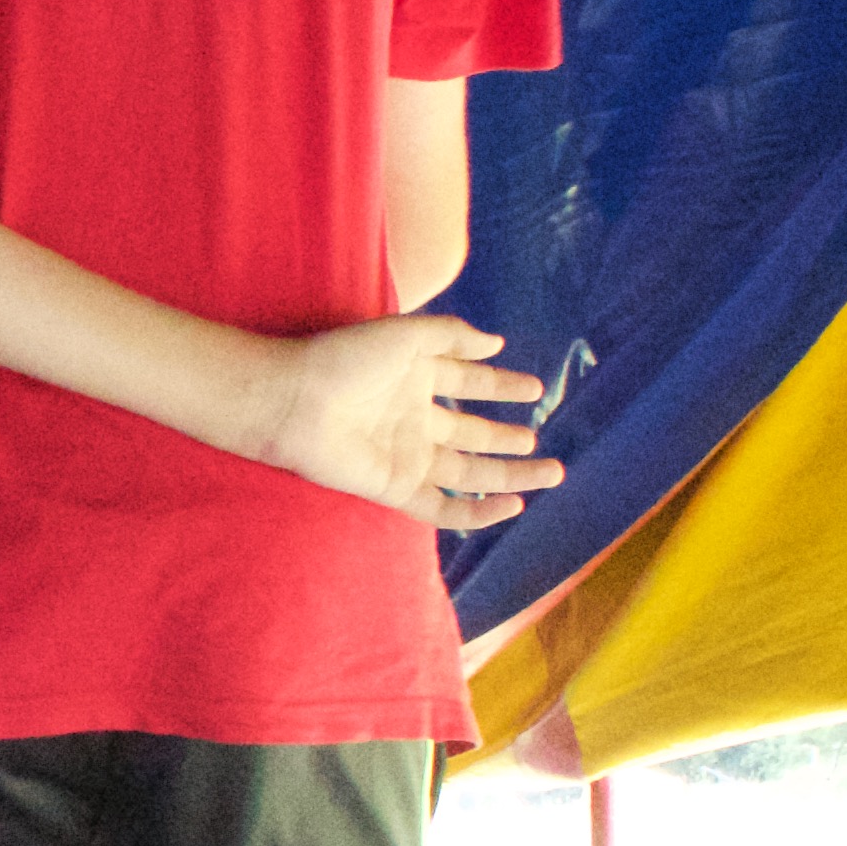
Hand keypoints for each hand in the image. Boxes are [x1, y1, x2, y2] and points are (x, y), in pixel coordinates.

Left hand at [253, 315, 558, 527]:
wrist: (294, 400)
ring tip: (552, 473)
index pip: (471, 384)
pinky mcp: (396, 487)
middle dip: (511, 438)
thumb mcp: (404, 334)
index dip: (503, 386)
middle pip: (476, 434)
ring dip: (512, 475)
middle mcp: (416, 420)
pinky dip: (478, 511)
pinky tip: (512, 505)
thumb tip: (496, 342)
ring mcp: (408, 456)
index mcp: (418, 380)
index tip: (535, 390)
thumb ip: (451, 335)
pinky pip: (443, 506)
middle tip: (542, 442)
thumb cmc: (343, 359)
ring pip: (471, 472)